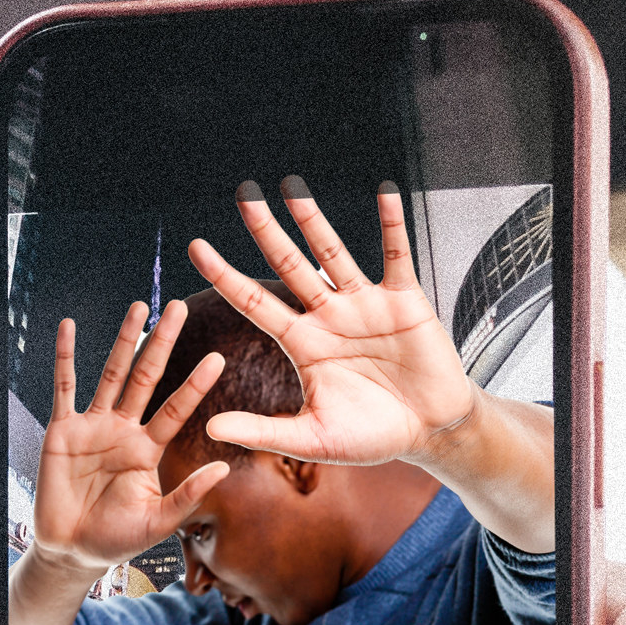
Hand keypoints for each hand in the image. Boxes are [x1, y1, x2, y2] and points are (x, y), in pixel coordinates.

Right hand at [30, 299, 228, 573]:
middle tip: (179, 306)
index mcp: (148, 449)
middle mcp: (124, 430)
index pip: (176, 409)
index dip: (195, 385)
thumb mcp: (157, 521)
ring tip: (138, 306)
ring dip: (123, 340)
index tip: (218, 357)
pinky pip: (63, 388)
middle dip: (162, 343)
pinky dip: (64, 357)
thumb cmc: (116, 539)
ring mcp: (93, 426)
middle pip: (147, 377)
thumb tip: (224, 468)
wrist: (72, 551)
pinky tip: (68, 326)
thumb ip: (188, 495)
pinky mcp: (61, 430)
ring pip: (111, 374)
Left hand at [188, 181, 477, 466]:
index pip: (255, 302)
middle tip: (243, 195)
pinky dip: (392, 225)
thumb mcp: (312, 437)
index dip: (226, 276)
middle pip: (288, 265)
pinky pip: (395, 255)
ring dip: (314, 221)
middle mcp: (328, 316)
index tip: (196, 248)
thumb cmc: (372, 436)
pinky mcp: (404, 300)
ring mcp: (365, 304)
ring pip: (333, 253)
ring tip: (292, 187)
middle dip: (265, 231)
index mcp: (303, 344)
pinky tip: (386, 193)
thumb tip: (209, 429)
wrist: (430, 432)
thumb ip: (262, 432)